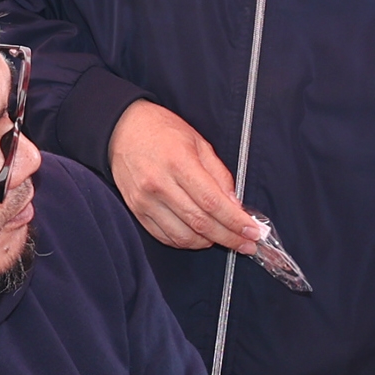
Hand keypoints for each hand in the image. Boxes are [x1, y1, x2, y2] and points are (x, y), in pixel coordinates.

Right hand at [106, 100, 258, 252]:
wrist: (123, 130)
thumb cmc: (163, 132)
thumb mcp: (199, 143)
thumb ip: (219, 175)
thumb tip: (234, 205)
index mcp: (178, 162)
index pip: (212, 202)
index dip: (235, 222)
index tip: (252, 232)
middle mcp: (159, 184)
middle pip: (200, 223)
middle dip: (229, 238)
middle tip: (247, 244)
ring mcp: (145, 201)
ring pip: (183, 236)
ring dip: (208, 242)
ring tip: (224, 238)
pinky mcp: (137, 211)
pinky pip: (165, 236)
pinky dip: (186, 242)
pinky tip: (200, 236)